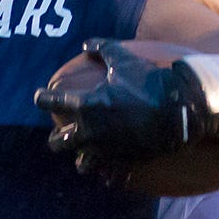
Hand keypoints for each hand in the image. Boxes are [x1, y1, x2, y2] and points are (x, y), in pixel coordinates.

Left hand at [35, 39, 195, 179]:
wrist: (177, 111)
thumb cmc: (148, 83)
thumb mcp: (123, 60)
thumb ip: (102, 49)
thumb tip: (85, 43)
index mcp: (85, 105)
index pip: (50, 102)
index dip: (42, 98)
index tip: (40, 97)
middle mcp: (89, 131)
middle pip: (58, 142)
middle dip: (57, 136)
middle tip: (62, 131)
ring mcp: (105, 150)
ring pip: (81, 163)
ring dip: (81, 157)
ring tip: (85, 153)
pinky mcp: (122, 162)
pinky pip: (108, 175)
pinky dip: (107, 173)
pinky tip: (109, 171)